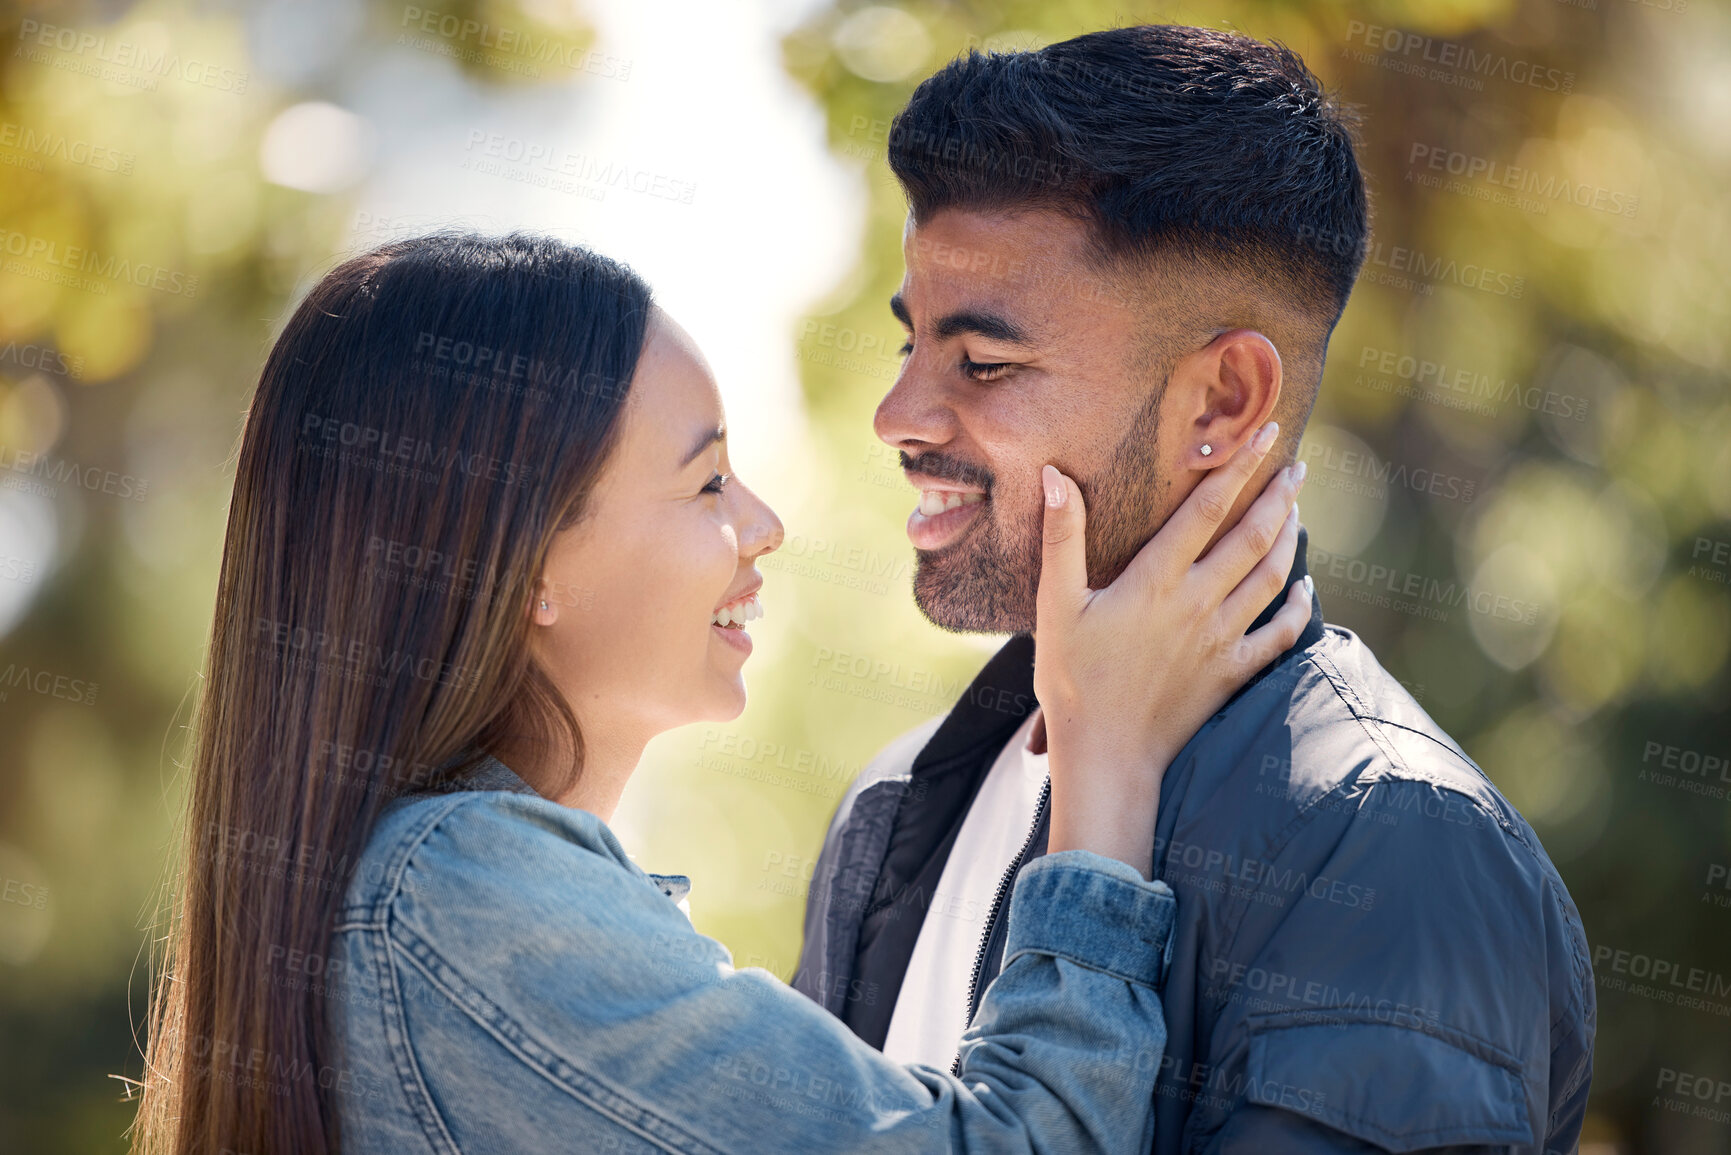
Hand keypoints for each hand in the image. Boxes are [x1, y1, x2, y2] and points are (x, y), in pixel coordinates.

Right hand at [1035, 420, 1310, 876]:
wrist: (1107, 757)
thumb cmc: (1073, 681)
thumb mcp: (1055, 606)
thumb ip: (1061, 538)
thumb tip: (1054, 476)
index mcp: (1156, 580)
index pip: (1208, 509)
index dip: (1239, 467)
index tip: (1266, 433)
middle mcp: (1198, 603)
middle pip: (1252, 536)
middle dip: (1279, 495)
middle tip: (1296, 464)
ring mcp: (1221, 640)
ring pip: (1271, 577)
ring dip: (1289, 539)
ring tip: (1297, 510)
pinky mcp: (1232, 673)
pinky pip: (1281, 635)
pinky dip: (1298, 607)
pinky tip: (1305, 587)